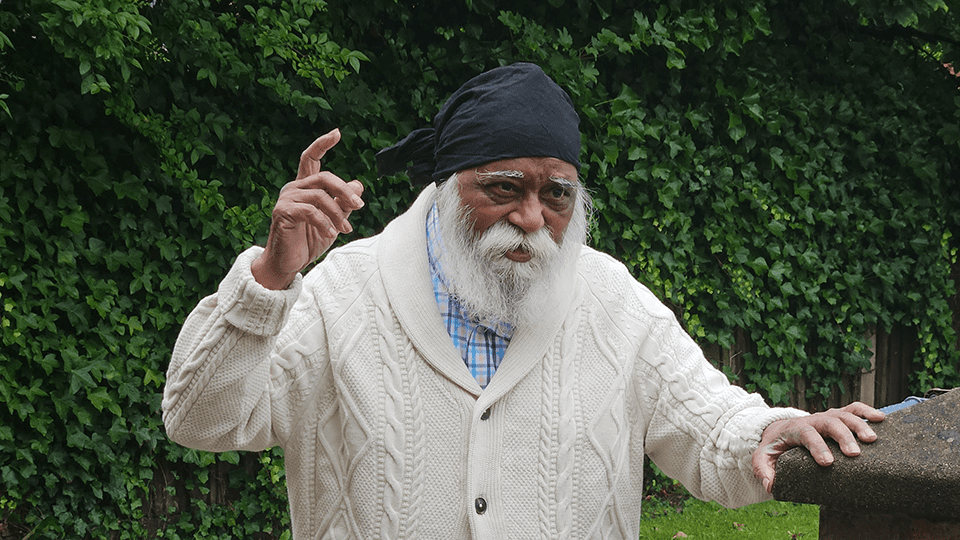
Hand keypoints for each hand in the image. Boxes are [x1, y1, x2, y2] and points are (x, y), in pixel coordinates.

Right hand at [251, 128, 364, 289]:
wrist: (289, 263)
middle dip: (344, 191)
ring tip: (346, 230)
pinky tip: (330, 233)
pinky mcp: (282, 212)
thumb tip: (359, 184)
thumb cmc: (308, 241)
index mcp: (305, 187)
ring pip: (320, 196)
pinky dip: (324, 222)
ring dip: (337, 214)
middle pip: (324, 177)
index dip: (322, 144)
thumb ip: (344, 204)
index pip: (311, 158)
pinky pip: (310, 211)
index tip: (337, 133)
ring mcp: (286, 199)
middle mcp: (294, 188)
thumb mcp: (333, 221)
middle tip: (359, 207)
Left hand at [752, 402, 884, 493]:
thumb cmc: (774, 447)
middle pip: (828, 422)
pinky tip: (881, 419)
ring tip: (872, 439)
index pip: (806, 434)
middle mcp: (811, 420)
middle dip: (842, 436)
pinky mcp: (837, 416)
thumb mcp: (763, 457)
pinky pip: (853, 409)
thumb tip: (771, 485)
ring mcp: (825, 417)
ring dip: (859, 424)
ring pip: (843, 414)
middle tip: (854, 454)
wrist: (779, 430)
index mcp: (794, 430)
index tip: (827, 463)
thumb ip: (763, 470)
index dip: (817, 447)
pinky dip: (867, 411)